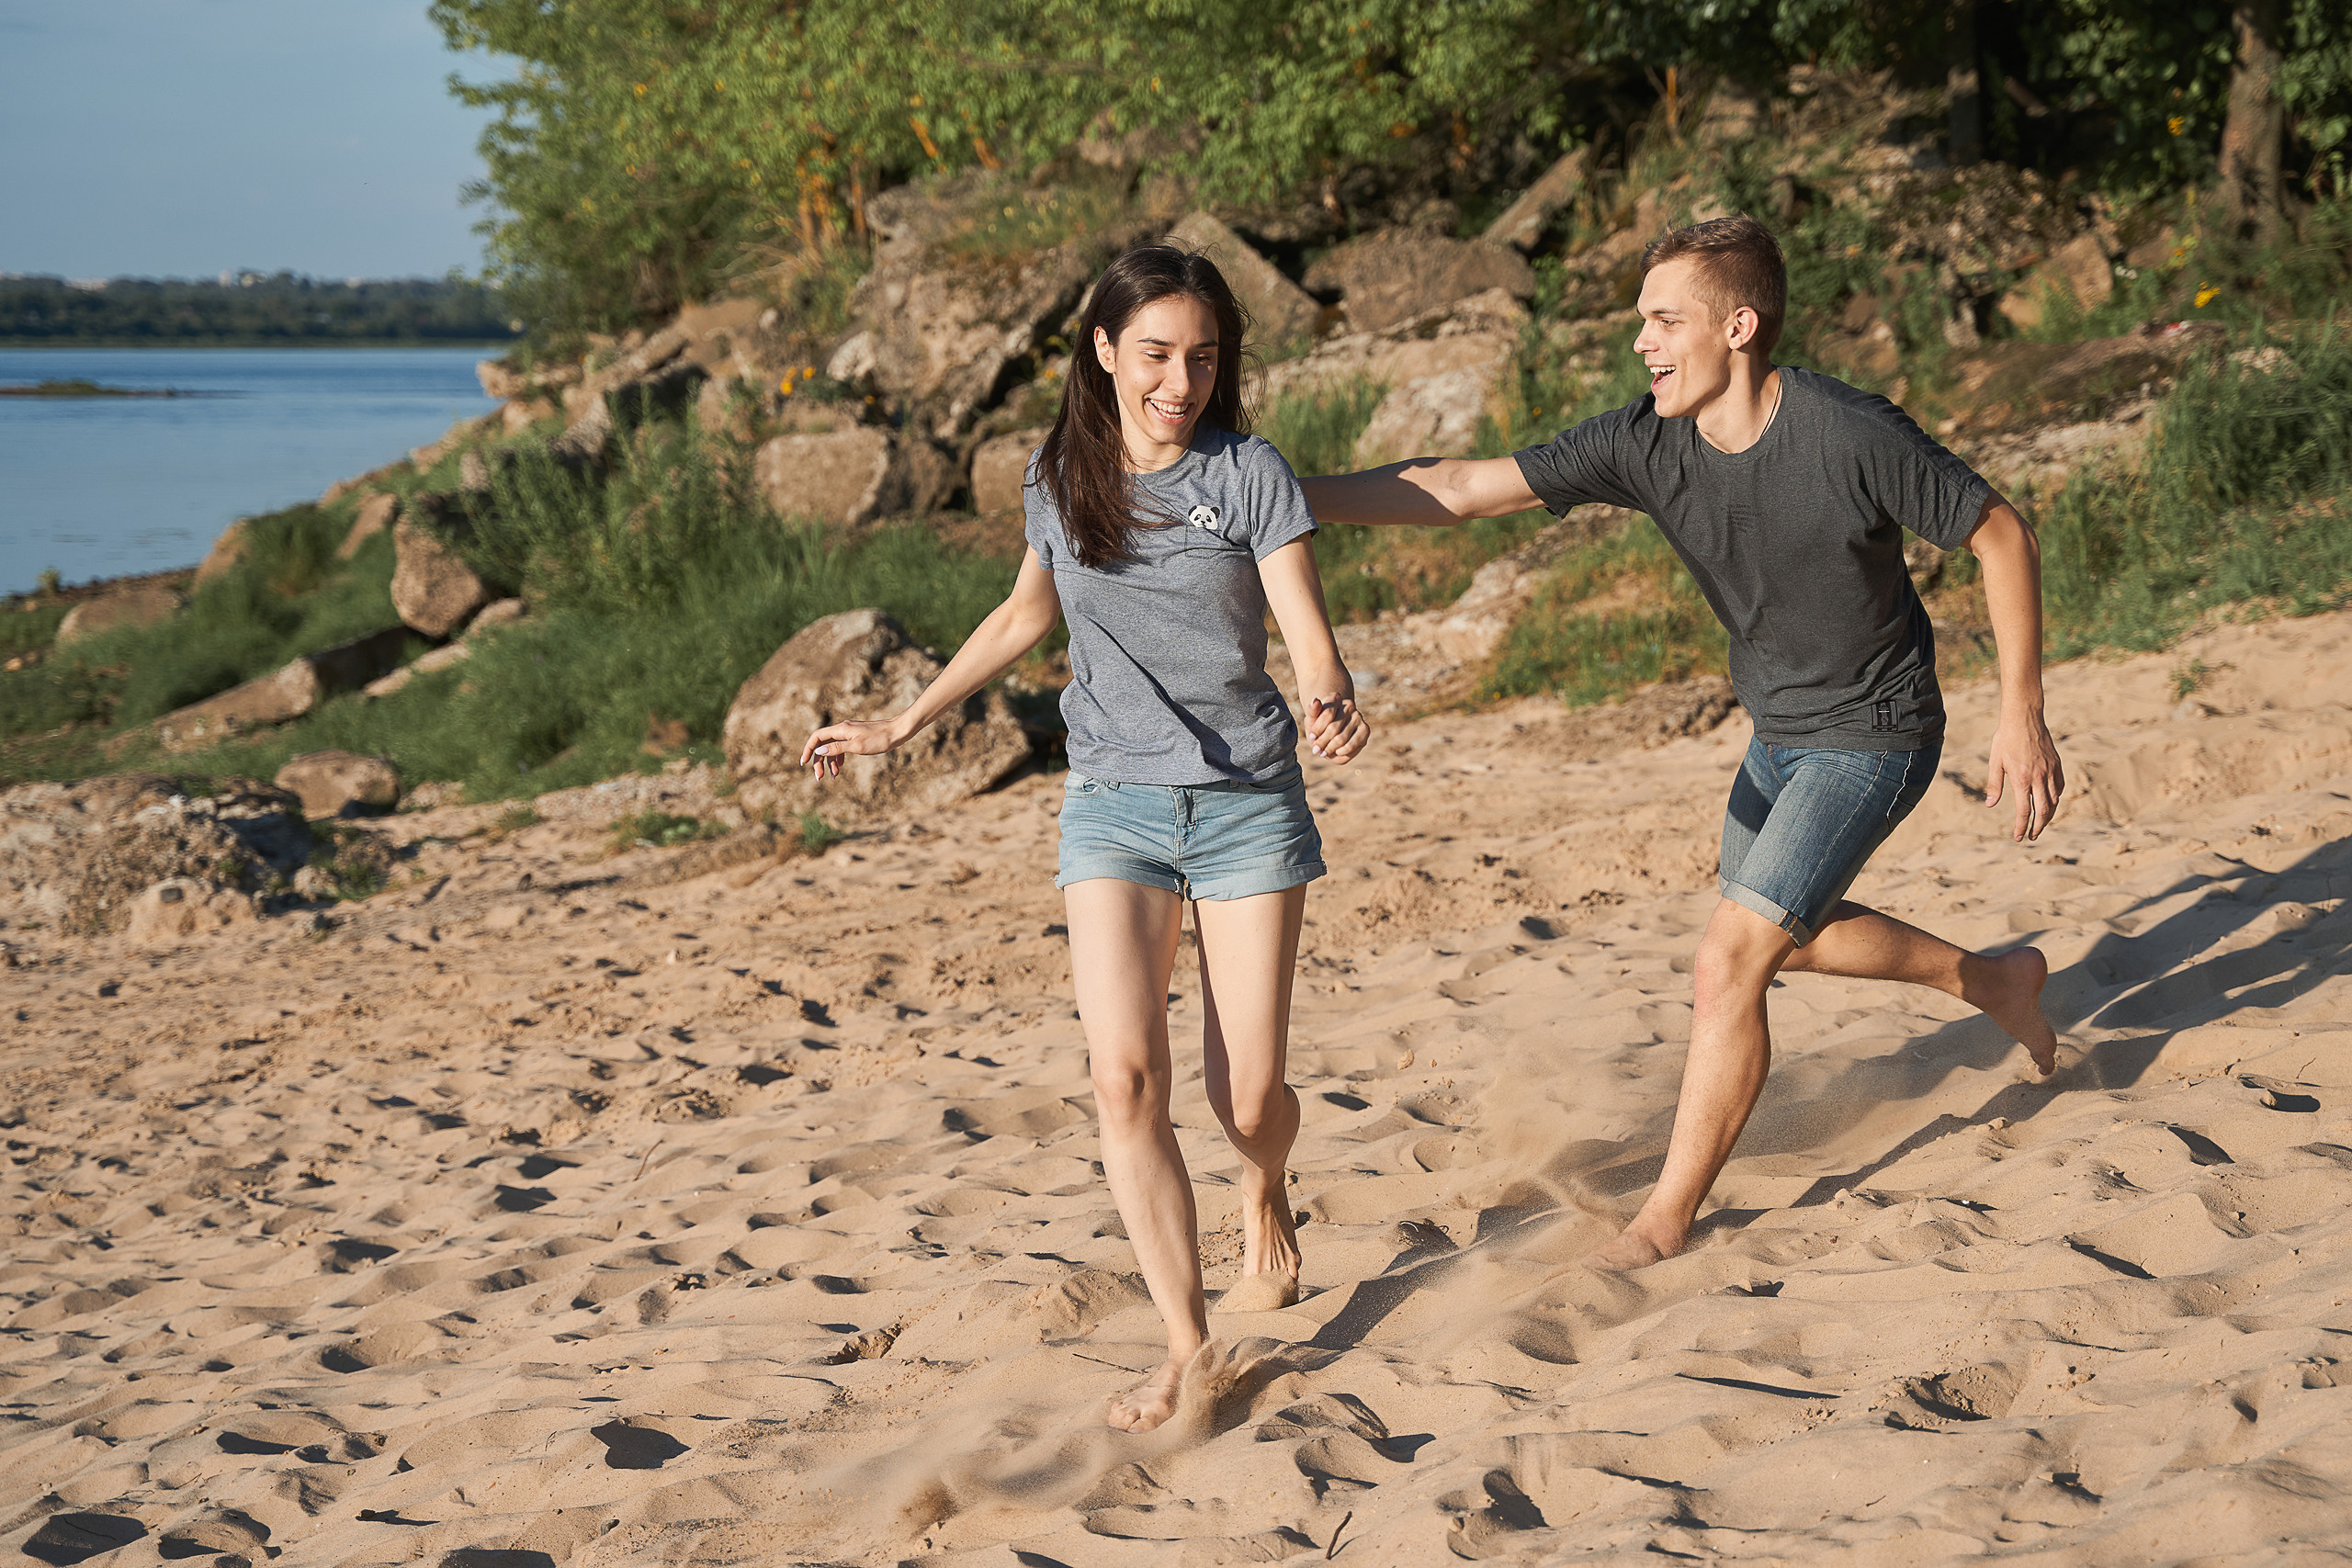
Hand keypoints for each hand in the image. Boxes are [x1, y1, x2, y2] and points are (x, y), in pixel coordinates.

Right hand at [799, 717, 903, 778]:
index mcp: (840, 729)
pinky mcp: (856, 737)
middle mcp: (842, 729)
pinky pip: (841, 748)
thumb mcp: (857, 746)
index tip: (804, 763)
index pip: (817, 737)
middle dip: (819, 761)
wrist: (897, 732)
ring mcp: (849, 733)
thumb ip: (837, 748)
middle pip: (823, 744)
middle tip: (819, 777)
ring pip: (832, 748)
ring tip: (833, 776)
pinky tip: (840, 767)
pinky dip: (838, 758)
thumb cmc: (879, 739)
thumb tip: (819, 751)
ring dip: (829, 762)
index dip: (808, 749)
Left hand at [1305, 695, 1369, 764]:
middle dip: (1322, 742)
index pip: (1327, 715)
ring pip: (1341, 739)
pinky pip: (1351, 747)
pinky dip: (1340, 753)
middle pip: (1333, 729)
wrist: (1331, 729)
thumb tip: (1315, 701)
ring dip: (1330, 749)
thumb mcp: (1312, 719)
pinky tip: (1335, 752)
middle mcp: (1349, 705)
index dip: (1317, 730)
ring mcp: (1359, 717)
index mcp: (1335, 698)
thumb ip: (1312, 711)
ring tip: (1324, 752)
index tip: (1312, 737)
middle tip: (1316, 749)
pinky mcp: (1365, 730)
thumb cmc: (1320, 725)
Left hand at [1985, 710, 2064, 841]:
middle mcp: (2039, 778)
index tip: (2019, 837)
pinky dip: (2056, 798)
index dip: (2022, 827)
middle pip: (2044, 811)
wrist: (2024, 718)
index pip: (2024, 811)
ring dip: (2048, 815)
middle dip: (2038, 827)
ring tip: (2040, 823)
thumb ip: (1995, 785)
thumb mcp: (1995, 762)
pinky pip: (2060, 787)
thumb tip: (1990, 805)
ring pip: (2054, 801)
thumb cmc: (2005, 739)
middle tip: (2032, 836)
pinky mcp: (2057, 764)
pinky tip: (2050, 802)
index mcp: (2022, 779)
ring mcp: (2050, 771)